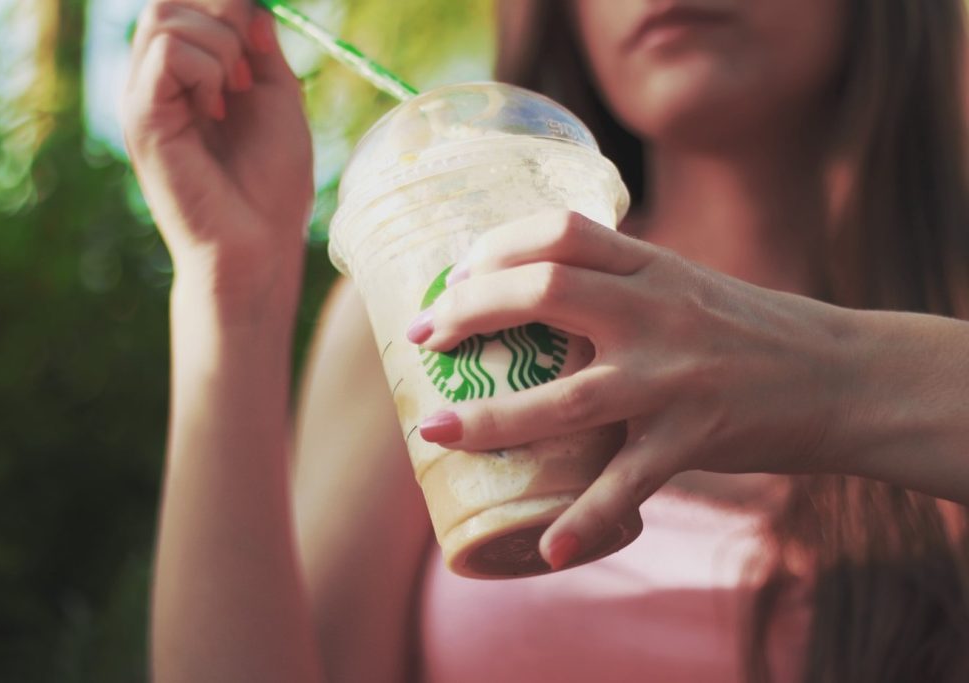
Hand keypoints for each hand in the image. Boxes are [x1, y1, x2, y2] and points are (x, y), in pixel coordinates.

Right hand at [122, 0, 312, 308]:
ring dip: (220, 45)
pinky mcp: (142, 118)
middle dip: (223, 14)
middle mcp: (156, 82)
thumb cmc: (272, 185)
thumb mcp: (278, 99)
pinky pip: (169, 52)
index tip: (259, 46)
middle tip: (250, 72)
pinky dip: (207, 69)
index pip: (186, 4)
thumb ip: (261, 48)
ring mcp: (144, 98)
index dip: (226, 7)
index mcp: (186, 76)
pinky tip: (219, 110)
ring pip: (165, 15)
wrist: (258, 245)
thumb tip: (251, 5)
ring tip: (237, 95)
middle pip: (168, 0)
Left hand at [412, 210, 853, 566]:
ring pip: (570, 397)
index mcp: (653, 265)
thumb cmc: (745, 328)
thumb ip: (617, 283)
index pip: (561, 231)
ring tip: (437, 432)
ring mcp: (676, 376)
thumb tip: (531, 295)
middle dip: (472, 312)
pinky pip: (631, 484)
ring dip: (494, 418)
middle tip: (426, 341)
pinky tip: (549, 548)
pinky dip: (588, 520)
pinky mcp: (696, 435)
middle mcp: (659, 311)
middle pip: (547, 293)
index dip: (495, 247)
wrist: (839, 373)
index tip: (454, 274)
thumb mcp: (682, 283)